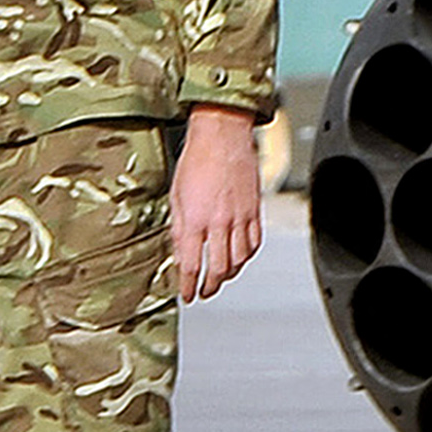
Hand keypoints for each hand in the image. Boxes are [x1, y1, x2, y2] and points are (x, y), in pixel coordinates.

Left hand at [169, 105, 264, 302]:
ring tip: (221, 279)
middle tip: (204, 292)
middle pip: (220, 268)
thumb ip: (178, 228)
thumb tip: (179, 252)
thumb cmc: (197, 159)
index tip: (187, 295)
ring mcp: (241, 217)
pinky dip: (248, 256)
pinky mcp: (255, 210)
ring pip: (240, 259)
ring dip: (230, 275)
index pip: (192, 264)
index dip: (189, 285)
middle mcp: (220, 221)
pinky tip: (240, 258)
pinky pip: (255, 242)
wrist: (223, 136)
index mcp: (196, 219)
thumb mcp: (176, 196)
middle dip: (211, 286)